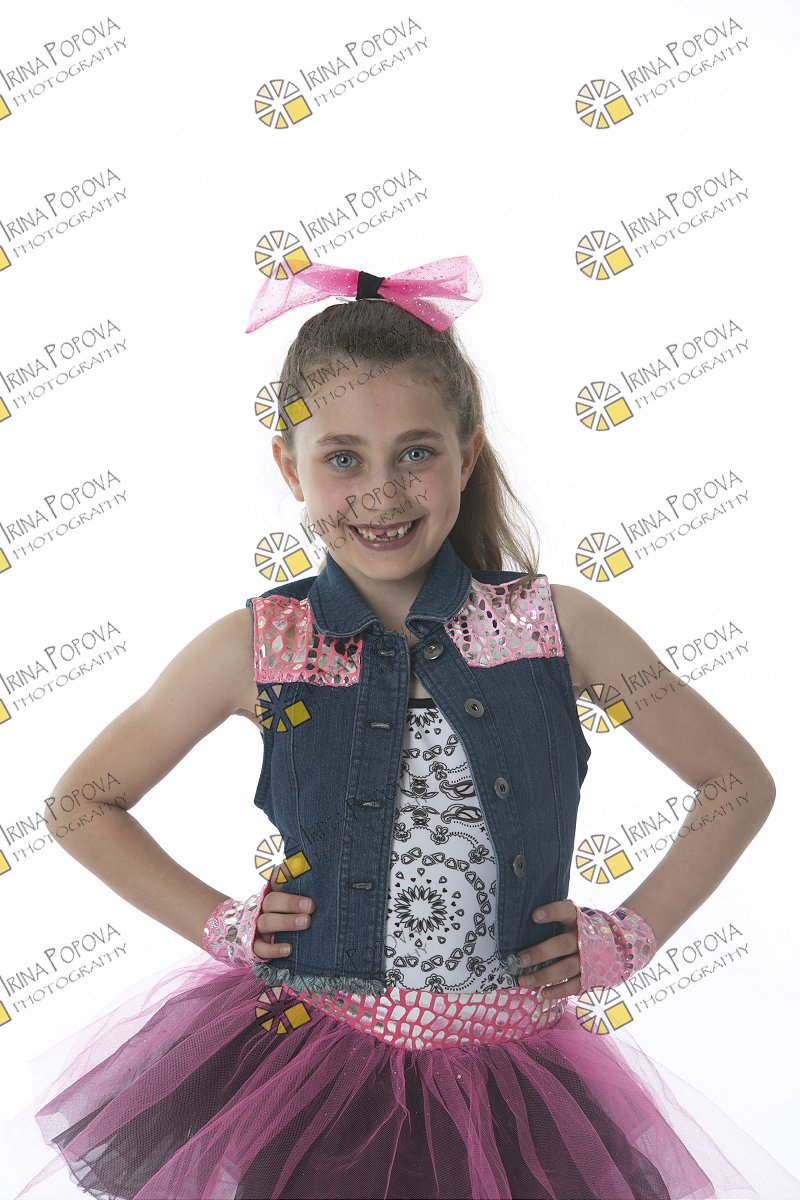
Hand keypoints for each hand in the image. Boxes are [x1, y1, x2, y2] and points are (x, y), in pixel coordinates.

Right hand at [202, 872, 316, 966]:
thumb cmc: (273, 914)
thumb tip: (300, 863)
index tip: (299, 873)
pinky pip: (261, 949)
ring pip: (267, 922)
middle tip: (311, 906)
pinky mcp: (253, 947)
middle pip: (272, 901)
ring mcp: (256, 928)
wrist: (238, 933)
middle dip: (291, 902)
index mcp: (268, 894)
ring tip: (306, 922)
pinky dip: (273, 949)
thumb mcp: (280, 897)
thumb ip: (288, 882)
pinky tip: (288, 949)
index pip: (274, 882)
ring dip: (286, 922)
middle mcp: (260, 909)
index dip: (284, 877)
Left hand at [515, 899, 581, 999]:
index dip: (551, 912)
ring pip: (566, 968)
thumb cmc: (583, 930)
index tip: (534, 916)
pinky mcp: (591, 977)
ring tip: (523, 981)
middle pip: (562, 945)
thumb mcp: (574, 919)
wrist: (618, 944)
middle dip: (540, 953)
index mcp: (578, 919)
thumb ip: (556, 919)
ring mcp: (589, 959)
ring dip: (544, 976)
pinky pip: (574, 986)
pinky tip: (542, 993)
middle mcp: (584, 938)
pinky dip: (558, 991)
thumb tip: (524, 923)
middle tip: (520, 960)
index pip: (566, 911)